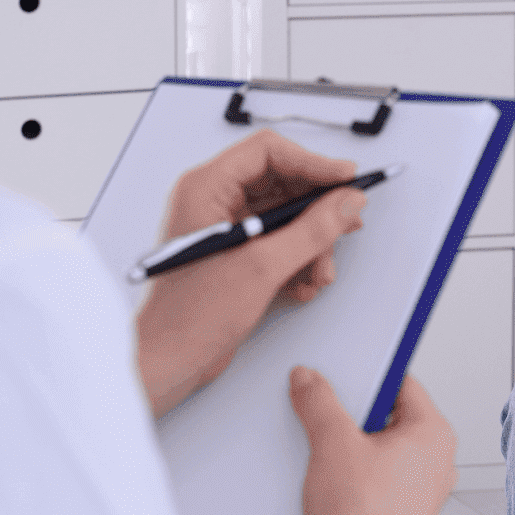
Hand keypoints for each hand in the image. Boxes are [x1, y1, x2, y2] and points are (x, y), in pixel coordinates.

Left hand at [136, 130, 363, 417]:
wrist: (169, 361)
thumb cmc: (188, 316)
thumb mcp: (262, 267)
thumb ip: (311, 231)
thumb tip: (346, 203)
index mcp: (207, 188)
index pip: (269, 153)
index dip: (313, 163)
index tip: (346, 180)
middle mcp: (215, 202)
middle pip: (283, 184)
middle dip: (317, 211)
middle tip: (345, 223)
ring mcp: (227, 229)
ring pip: (286, 217)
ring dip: (311, 243)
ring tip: (319, 271)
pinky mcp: (237, 255)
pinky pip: (279, 243)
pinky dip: (298, 260)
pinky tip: (303, 283)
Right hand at [289, 369, 457, 514]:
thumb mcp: (332, 444)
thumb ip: (319, 402)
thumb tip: (310, 380)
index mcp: (435, 436)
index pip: (402, 383)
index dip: (366, 375)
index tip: (339, 373)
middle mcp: (435, 464)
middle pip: (386, 417)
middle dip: (351, 416)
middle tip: (324, 416)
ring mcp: (418, 493)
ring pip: (377, 452)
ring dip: (346, 449)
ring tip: (323, 456)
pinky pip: (372, 481)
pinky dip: (348, 477)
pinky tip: (324, 484)